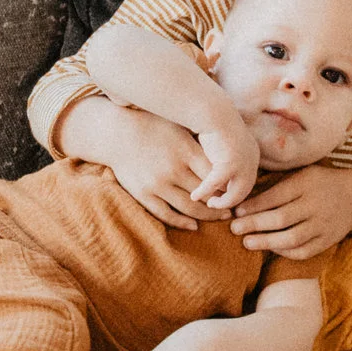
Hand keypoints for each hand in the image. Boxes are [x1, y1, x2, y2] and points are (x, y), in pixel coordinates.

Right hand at [83, 102, 232, 229]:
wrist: (115, 133)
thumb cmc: (152, 125)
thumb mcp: (179, 128)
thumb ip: (199, 144)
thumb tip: (226, 156)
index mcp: (185, 151)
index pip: (214, 174)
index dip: (227, 185)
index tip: (235, 190)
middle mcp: (173, 169)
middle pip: (205, 193)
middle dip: (221, 203)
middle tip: (233, 209)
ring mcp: (158, 184)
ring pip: (189, 208)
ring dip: (207, 215)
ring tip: (218, 218)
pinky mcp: (144, 194)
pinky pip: (166, 214)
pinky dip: (182, 222)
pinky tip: (193, 225)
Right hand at [190, 116, 259, 213]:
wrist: (212, 109)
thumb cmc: (212, 122)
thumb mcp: (222, 142)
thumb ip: (223, 157)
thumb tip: (216, 170)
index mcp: (251, 154)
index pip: (246, 181)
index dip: (234, 191)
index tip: (220, 196)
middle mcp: (252, 160)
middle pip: (244, 190)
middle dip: (229, 201)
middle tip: (212, 205)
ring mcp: (243, 163)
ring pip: (235, 193)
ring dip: (220, 201)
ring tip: (207, 203)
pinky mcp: (229, 163)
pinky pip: (216, 184)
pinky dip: (205, 191)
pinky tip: (194, 196)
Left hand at [233, 164, 351, 259]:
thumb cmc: (320, 183)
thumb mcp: (302, 174)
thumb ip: (279, 185)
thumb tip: (243, 198)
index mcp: (307, 183)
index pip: (276, 196)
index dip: (254, 205)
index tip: (236, 211)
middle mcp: (316, 204)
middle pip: (281, 219)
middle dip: (254, 225)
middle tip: (234, 228)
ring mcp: (323, 225)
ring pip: (292, 239)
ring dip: (266, 242)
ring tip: (247, 242)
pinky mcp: (327, 241)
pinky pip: (304, 251)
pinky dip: (285, 252)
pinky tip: (271, 249)